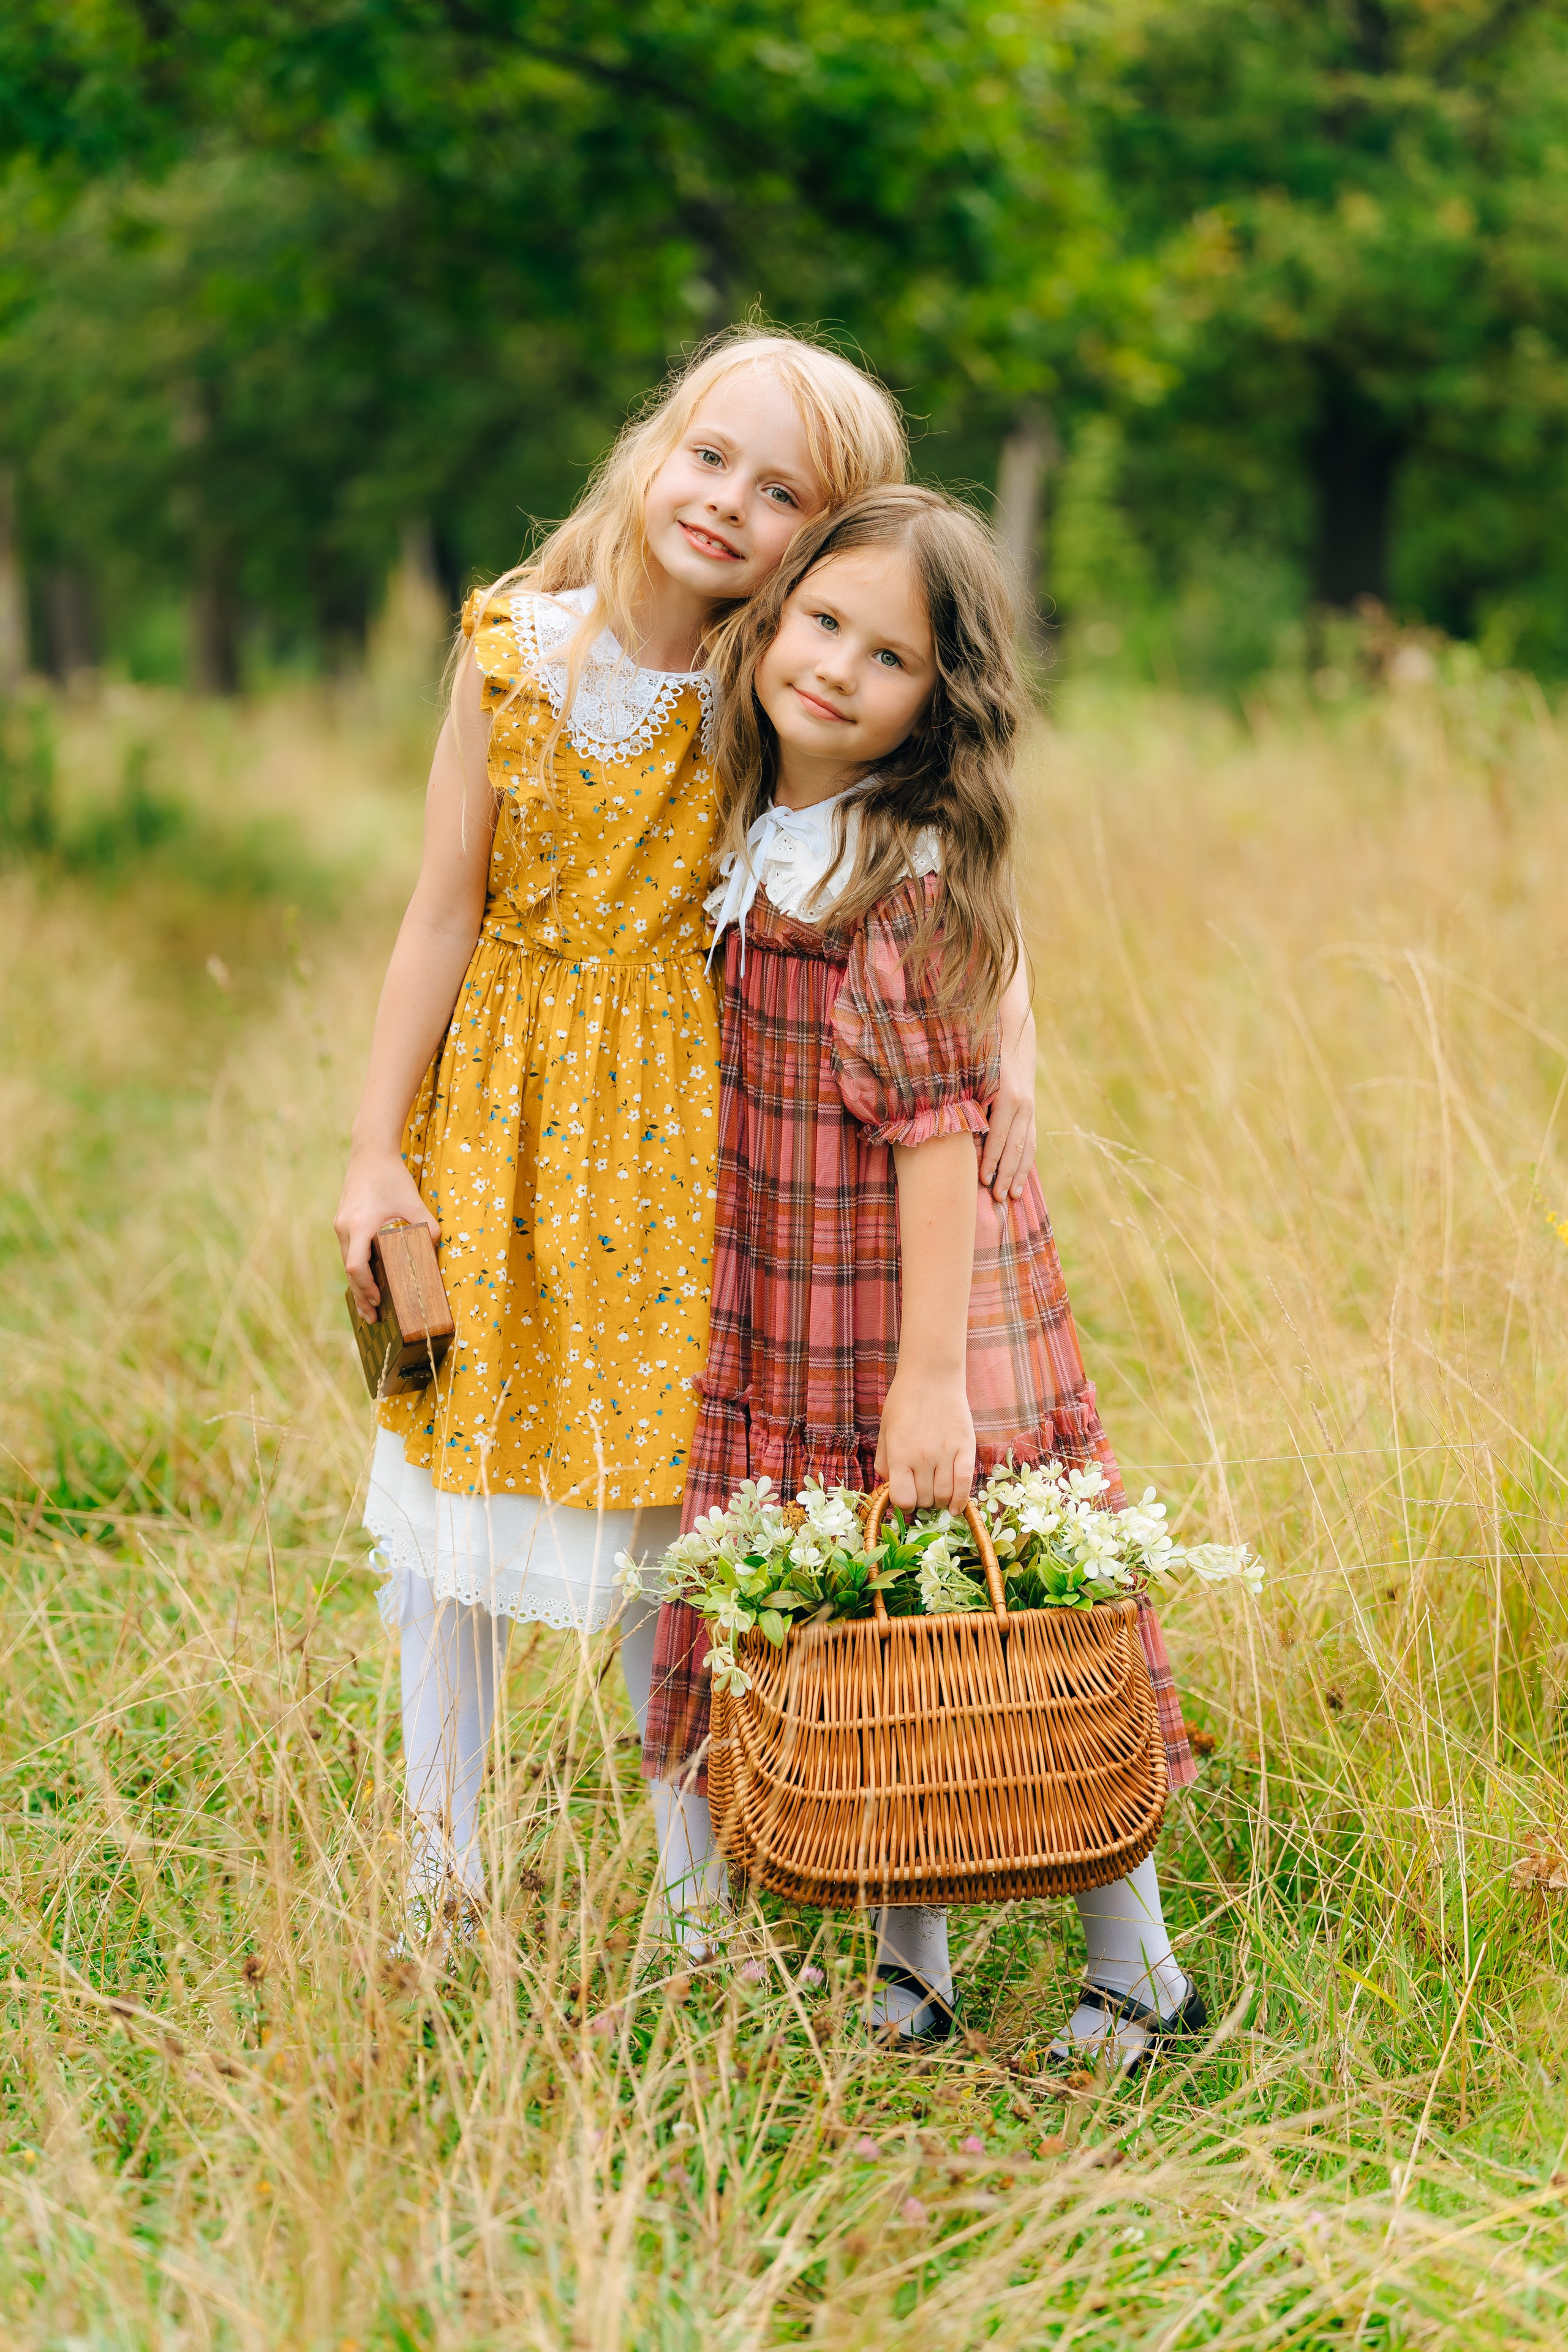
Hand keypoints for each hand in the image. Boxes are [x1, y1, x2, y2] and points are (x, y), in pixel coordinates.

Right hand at [334, 1148, 439, 1319]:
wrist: (370, 1153)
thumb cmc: (392, 1177)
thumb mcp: (414, 1202)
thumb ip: (427, 1227)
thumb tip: (436, 1250)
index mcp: (360, 1225)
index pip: (356, 1265)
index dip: (366, 1287)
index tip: (380, 1300)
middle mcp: (345, 1228)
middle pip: (349, 1271)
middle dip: (361, 1296)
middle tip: (374, 1319)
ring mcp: (341, 1226)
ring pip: (346, 1263)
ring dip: (358, 1285)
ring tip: (369, 1309)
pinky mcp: (343, 1223)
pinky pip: (347, 1252)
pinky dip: (356, 1270)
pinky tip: (366, 1283)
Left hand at [875, 1366, 975, 1511]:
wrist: (931, 1376)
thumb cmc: (903, 1401)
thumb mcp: (884, 1430)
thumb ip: (884, 1461)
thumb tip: (890, 1485)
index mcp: (899, 1454)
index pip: (903, 1499)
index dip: (903, 1504)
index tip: (905, 1497)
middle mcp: (922, 1458)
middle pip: (925, 1499)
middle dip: (921, 1501)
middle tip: (921, 1491)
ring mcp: (946, 1453)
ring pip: (944, 1495)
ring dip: (939, 1500)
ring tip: (936, 1492)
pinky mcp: (966, 1447)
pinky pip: (965, 1482)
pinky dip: (961, 1499)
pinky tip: (955, 1507)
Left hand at [980, 997, 1036, 1199]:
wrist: (1014, 1035)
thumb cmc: (984, 1055)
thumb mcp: (976, 1073)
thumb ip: (968, 1095)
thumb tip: (950, 1120)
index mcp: (1007, 1097)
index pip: (999, 1136)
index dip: (991, 1159)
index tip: (982, 1180)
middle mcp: (1023, 1106)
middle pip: (1015, 1148)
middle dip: (1006, 1174)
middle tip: (996, 1198)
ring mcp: (1030, 1110)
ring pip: (1026, 1148)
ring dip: (1019, 1174)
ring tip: (1012, 1197)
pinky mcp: (1031, 1113)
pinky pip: (1031, 1142)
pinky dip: (1025, 1162)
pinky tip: (1020, 1180)